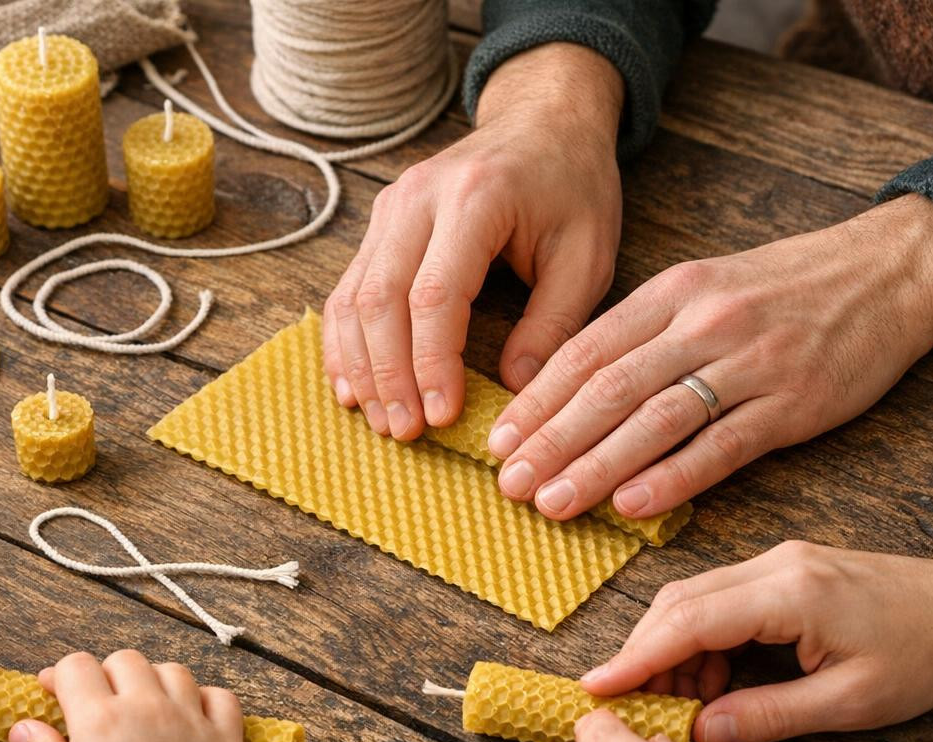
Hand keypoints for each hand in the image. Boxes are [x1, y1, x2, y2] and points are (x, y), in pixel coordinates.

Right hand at [9, 650, 246, 741]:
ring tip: (149, 708)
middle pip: (125, 660)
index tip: (56, 692)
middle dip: (108, 675)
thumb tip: (21, 728)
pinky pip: (221, 697)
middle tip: (103, 704)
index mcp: (99, 719)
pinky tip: (194, 717)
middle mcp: (146, 707)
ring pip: (173, 671)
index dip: (62, 675)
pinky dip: (207, 699)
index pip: (77, 666)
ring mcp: (190, 719)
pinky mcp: (224, 739)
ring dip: (156, 682)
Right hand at [323, 42, 622, 439]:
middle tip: (404, 431)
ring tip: (380, 420)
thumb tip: (517, 393)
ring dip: (361, 367)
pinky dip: (345, 344)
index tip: (442, 415)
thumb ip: (554, 324)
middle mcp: (418, 199)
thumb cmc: (571, 186)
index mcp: (476, 199)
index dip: (431, 363)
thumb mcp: (587, 254)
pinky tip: (353, 388)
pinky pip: (347, 291)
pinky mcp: (378, 225)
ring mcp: (389, 209)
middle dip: (388, 375)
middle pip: (380, 300)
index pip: (435, 295)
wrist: (543, 119)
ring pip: (353, 299)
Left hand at [488, 194, 932, 519]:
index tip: (498, 443)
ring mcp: (750, 364)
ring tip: (552, 503)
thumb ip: (639, 332)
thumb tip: (565, 385)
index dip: (537, 401)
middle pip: (609, 389)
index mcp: (671, 292)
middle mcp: (703, 324)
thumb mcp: (702, 287)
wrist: (889, 270)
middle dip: (551, 441)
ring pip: (656, 420)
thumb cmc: (780, 287)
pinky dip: (673, 478)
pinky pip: (722, 446)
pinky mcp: (793, 404)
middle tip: (508, 484)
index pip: (586, 351)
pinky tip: (632, 507)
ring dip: (597, 467)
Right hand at [579, 541, 932, 741]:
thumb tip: (700, 734)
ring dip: (672, 647)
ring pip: (692, 596)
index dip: (635, 657)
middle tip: (627, 704)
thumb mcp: (851, 703)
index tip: (596, 688)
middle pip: (677, 602)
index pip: (686, 621)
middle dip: (644, 653)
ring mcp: (777, 561)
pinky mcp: (784, 568)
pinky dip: (699, 636)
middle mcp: (773, 565)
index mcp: (789, 594)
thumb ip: (769, 717)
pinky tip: (710, 678)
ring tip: (677, 701)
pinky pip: (719, 598)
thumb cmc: (925, 654)